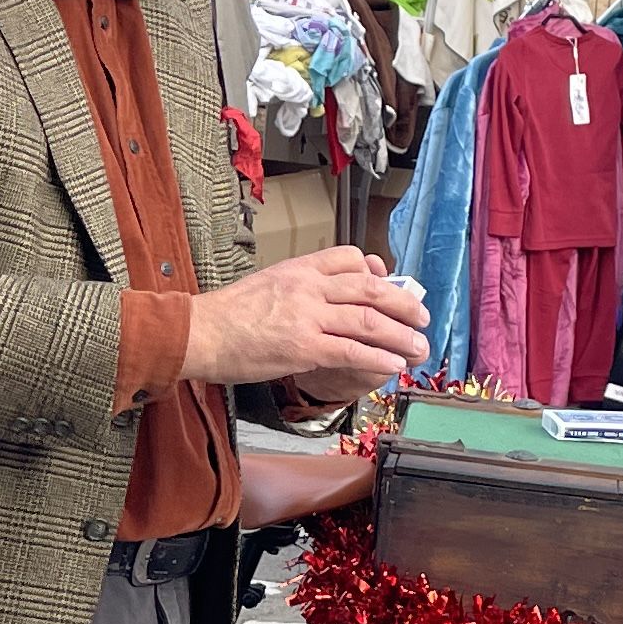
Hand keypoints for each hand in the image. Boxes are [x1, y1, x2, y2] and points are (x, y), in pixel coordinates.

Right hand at [182, 247, 428, 392]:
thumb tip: (327, 304)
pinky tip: (394, 365)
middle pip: (370, 288)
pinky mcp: (303, 347)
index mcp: (299, 268)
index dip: (377, 273)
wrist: (199, 334)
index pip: (350, 258)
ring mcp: (307, 316)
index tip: (390, 288)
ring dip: (401, 336)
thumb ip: (300, 289)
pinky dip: (378, 358)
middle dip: (404, 304)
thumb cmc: (227, 315)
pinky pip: (351, 351)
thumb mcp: (268, 286)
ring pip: (368, 321)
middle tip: (423, 317)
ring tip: (419, 348)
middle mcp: (308, 286)